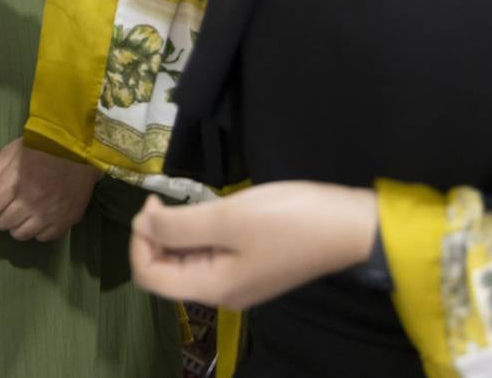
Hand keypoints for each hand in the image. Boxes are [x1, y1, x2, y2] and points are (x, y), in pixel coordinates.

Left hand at [0, 138, 100, 241]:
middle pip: (1, 224)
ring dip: (16, 224)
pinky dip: (36, 228)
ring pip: (20, 234)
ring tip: (24, 206)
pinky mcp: (65, 222)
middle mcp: (30, 202)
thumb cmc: (40, 148)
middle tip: (7, 199)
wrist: (79, 149)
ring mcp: (49, 214)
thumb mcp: (9, 154)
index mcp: (14, 183)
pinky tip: (40, 213)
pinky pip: (41, 237)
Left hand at [130, 181, 377, 309]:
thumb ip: (179, 226)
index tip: (153, 206)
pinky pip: (209, 253)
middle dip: (155, 236)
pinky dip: (198, 232)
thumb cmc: (289, 221)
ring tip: (185, 203)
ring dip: (176, 233)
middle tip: (164, 199)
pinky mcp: (251, 264)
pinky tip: (207, 211)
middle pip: (165, 270)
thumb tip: (143, 227)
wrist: (352, 226)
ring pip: (186, 260)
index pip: (149, 277)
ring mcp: (237, 279)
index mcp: (211, 287)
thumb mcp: (227, 218)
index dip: (139, 241)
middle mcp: (220, 291)